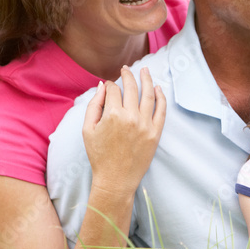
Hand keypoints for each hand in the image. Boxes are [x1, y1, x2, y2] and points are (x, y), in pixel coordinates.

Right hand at [82, 66, 165, 194]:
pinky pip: (161, 110)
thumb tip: (102, 85)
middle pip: (132, 88)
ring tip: (144, 70)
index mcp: (112, 115)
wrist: (115, 179)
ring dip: (147, 79)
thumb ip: (94, 105)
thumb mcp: (88, 129)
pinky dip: (161, 97)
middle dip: (128, 75)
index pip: (113, 90)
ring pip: (149, 94)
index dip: (110, 85)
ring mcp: (145, 125)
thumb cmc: (99, 155)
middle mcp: (131, 117)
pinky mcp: (156, 133)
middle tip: (126, 69)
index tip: (109, 86)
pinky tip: (158, 88)